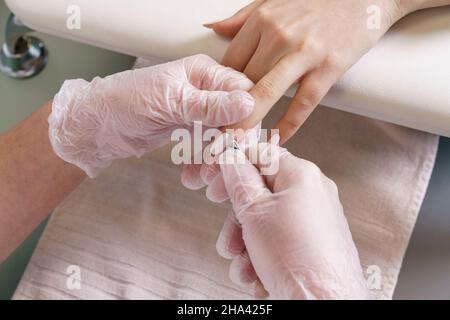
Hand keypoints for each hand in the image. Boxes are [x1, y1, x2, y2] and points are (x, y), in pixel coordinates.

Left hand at [48, 54, 253, 176]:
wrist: (97, 127)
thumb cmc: (123, 102)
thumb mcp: (169, 101)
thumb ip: (209, 105)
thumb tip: (247, 103)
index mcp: (205, 72)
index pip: (244, 92)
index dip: (247, 119)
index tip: (238, 143)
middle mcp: (207, 91)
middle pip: (240, 119)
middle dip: (233, 147)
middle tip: (221, 168)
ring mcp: (201, 113)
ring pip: (227, 138)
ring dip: (219, 161)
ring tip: (204, 178)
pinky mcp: (192, 131)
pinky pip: (211, 150)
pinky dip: (205, 165)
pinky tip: (194, 176)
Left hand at [207, 0, 408, 142]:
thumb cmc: (319, 0)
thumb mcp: (274, 0)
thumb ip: (243, 17)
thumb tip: (213, 29)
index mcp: (263, 20)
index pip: (231, 61)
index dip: (220, 87)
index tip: (215, 106)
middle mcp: (279, 35)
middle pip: (245, 81)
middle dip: (230, 108)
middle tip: (218, 131)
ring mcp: (304, 53)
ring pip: (267, 93)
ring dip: (249, 121)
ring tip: (235, 143)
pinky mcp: (328, 68)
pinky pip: (303, 103)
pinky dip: (289, 125)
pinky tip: (278, 138)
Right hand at [215, 143, 367, 298]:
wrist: (326, 304)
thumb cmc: (296, 258)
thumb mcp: (254, 211)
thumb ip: (238, 178)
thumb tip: (229, 156)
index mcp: (301, 175)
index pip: (259, 155)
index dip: (231, 168)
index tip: (213, 185)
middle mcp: (313, 193)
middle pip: (260, 195)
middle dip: (237, 221)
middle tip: (228, 240)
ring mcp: (316, 220)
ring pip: (267, 223)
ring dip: (246, 246)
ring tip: (243, 267)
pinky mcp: (317, 244)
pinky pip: (281, 241)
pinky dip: (264, 257)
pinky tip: (258, 276)